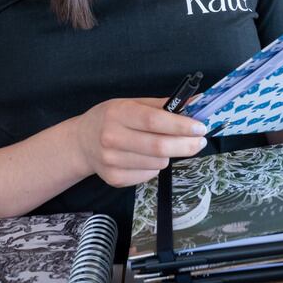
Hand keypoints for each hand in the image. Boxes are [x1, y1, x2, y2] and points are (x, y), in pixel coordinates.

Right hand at [75, 98, 208, 187]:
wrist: (81, 143)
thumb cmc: (111, 118)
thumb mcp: (131, 103)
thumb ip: (162, 106)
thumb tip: (195, 105)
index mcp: (118, 113)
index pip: (154, 121)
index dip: (181, 125)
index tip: (200, 128)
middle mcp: (112, 137)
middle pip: (159, 146)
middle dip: (186, 145)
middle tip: (200, 141)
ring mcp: (111, 161)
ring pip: (158, 163)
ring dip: (169, 155)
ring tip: (164, 146)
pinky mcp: (114, 179)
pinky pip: (149, 175)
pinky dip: (155, 166)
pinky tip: (147, 157)